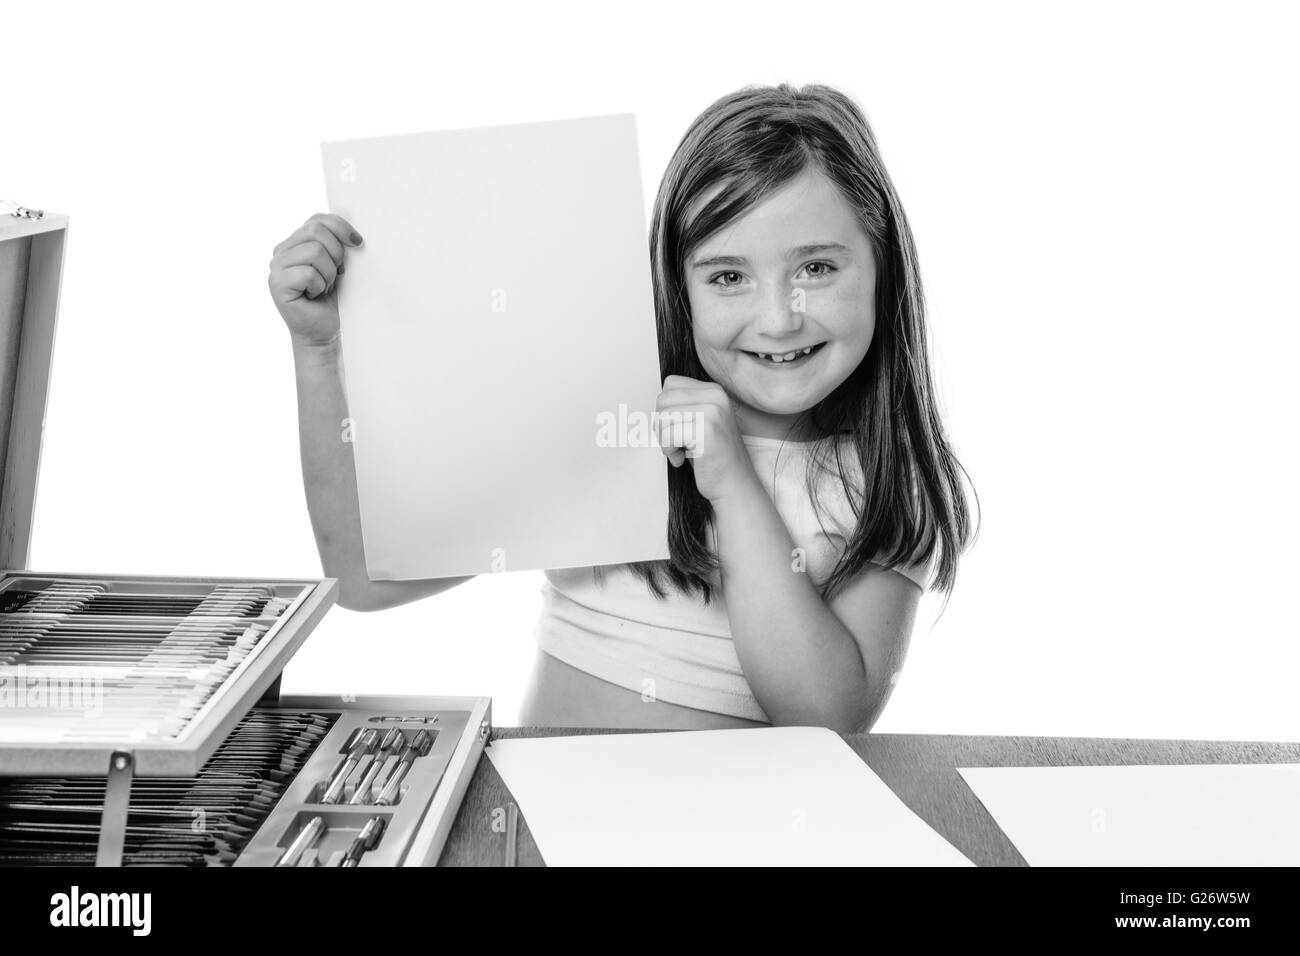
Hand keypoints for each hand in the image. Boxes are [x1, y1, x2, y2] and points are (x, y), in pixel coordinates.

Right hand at [267, 213, 363, 347]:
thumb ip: (335, 243)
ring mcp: (276, 266)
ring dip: (328, 273)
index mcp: (295, 242)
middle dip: (336, 254)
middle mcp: (281, 250)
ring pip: (314, 251)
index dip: (341, 228)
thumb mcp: (337, 265)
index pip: (318, 220)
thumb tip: (350, 233)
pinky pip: (309, 273)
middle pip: (316, 232)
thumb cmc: (331, 299)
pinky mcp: (277, 283)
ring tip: (323, 287)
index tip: (358, 243)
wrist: (323, 331)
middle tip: (336, 275)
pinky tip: (314, 296)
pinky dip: (320, 286)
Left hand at [655, 375, 756, 502]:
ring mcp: (712, 411)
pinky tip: (684, 459)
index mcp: (714, 391)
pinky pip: (668, 435)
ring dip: (665, 440)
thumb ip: (681, 406)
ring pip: (662, 416)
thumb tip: (656, 403)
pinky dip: (669, 451)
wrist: (735, 485)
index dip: (667, 410)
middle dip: (663, 425)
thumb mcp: (698, 422)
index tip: (679, 430)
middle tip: (678, 443)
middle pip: (663, 399)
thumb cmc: (712, 458)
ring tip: (682, 451)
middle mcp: (716, 396)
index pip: (670, 385)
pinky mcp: (706, 430)